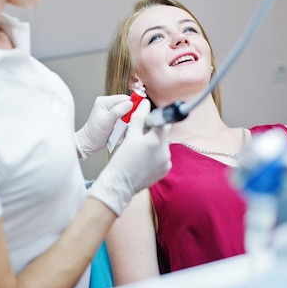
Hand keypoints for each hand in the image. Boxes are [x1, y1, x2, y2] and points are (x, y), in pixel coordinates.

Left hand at [75, 95, 132, 159]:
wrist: (89, 144)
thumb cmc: (93, 133)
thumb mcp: (106, 121)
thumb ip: (117, 112)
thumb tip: (129, 104)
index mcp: (105, 101)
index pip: (124, 98)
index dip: (132, 105)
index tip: (135, 113)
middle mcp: (109, 105)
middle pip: (127, 107)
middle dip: (127, 118)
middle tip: (122, 126)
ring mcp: (112, 113)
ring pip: (127, 116)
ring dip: (124, 125)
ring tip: (117, 131)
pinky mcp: (115, 120)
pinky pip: (124, 123)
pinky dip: (123, 129)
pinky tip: (117, 133)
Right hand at [87, 100, 171, 215]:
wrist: (119, 183)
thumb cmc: (122, 160)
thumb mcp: (130, 135)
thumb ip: (139, 117)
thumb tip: (145, 103)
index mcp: (156, 140)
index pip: (164, 121)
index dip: (157, 117)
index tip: (152, 118)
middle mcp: (165, 151)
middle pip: (164, 134)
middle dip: (155, 131)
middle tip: (142, 135)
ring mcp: (166, 162)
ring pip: (163, 145)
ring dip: (155, 143)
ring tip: (141, 149)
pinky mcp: (165, 170)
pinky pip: (163, 157)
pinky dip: (156, 155)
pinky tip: (145, 158)